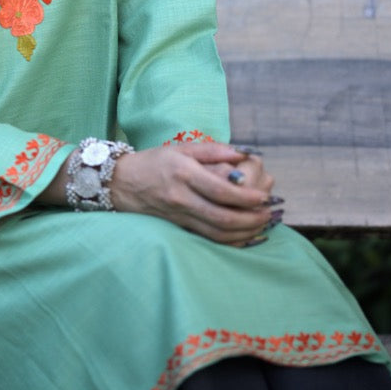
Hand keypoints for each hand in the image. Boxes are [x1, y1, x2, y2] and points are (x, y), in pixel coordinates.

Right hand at [109, 142, 276, 245]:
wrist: (121, 183)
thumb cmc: (154, 161)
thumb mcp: (181, 148)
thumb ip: (213, 150)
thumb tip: (243, 155)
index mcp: (184, 174)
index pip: (221, 191)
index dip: (246, 196)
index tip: (264, 196)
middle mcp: (181, 198)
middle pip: (222, 217)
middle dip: (251, 218)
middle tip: (269, 213)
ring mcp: (179, 216)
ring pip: (217, 233)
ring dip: (244, 232)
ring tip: (262, 225)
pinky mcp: (178, 228)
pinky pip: (208, 239)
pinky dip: (230, 241)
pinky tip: (245, 237)